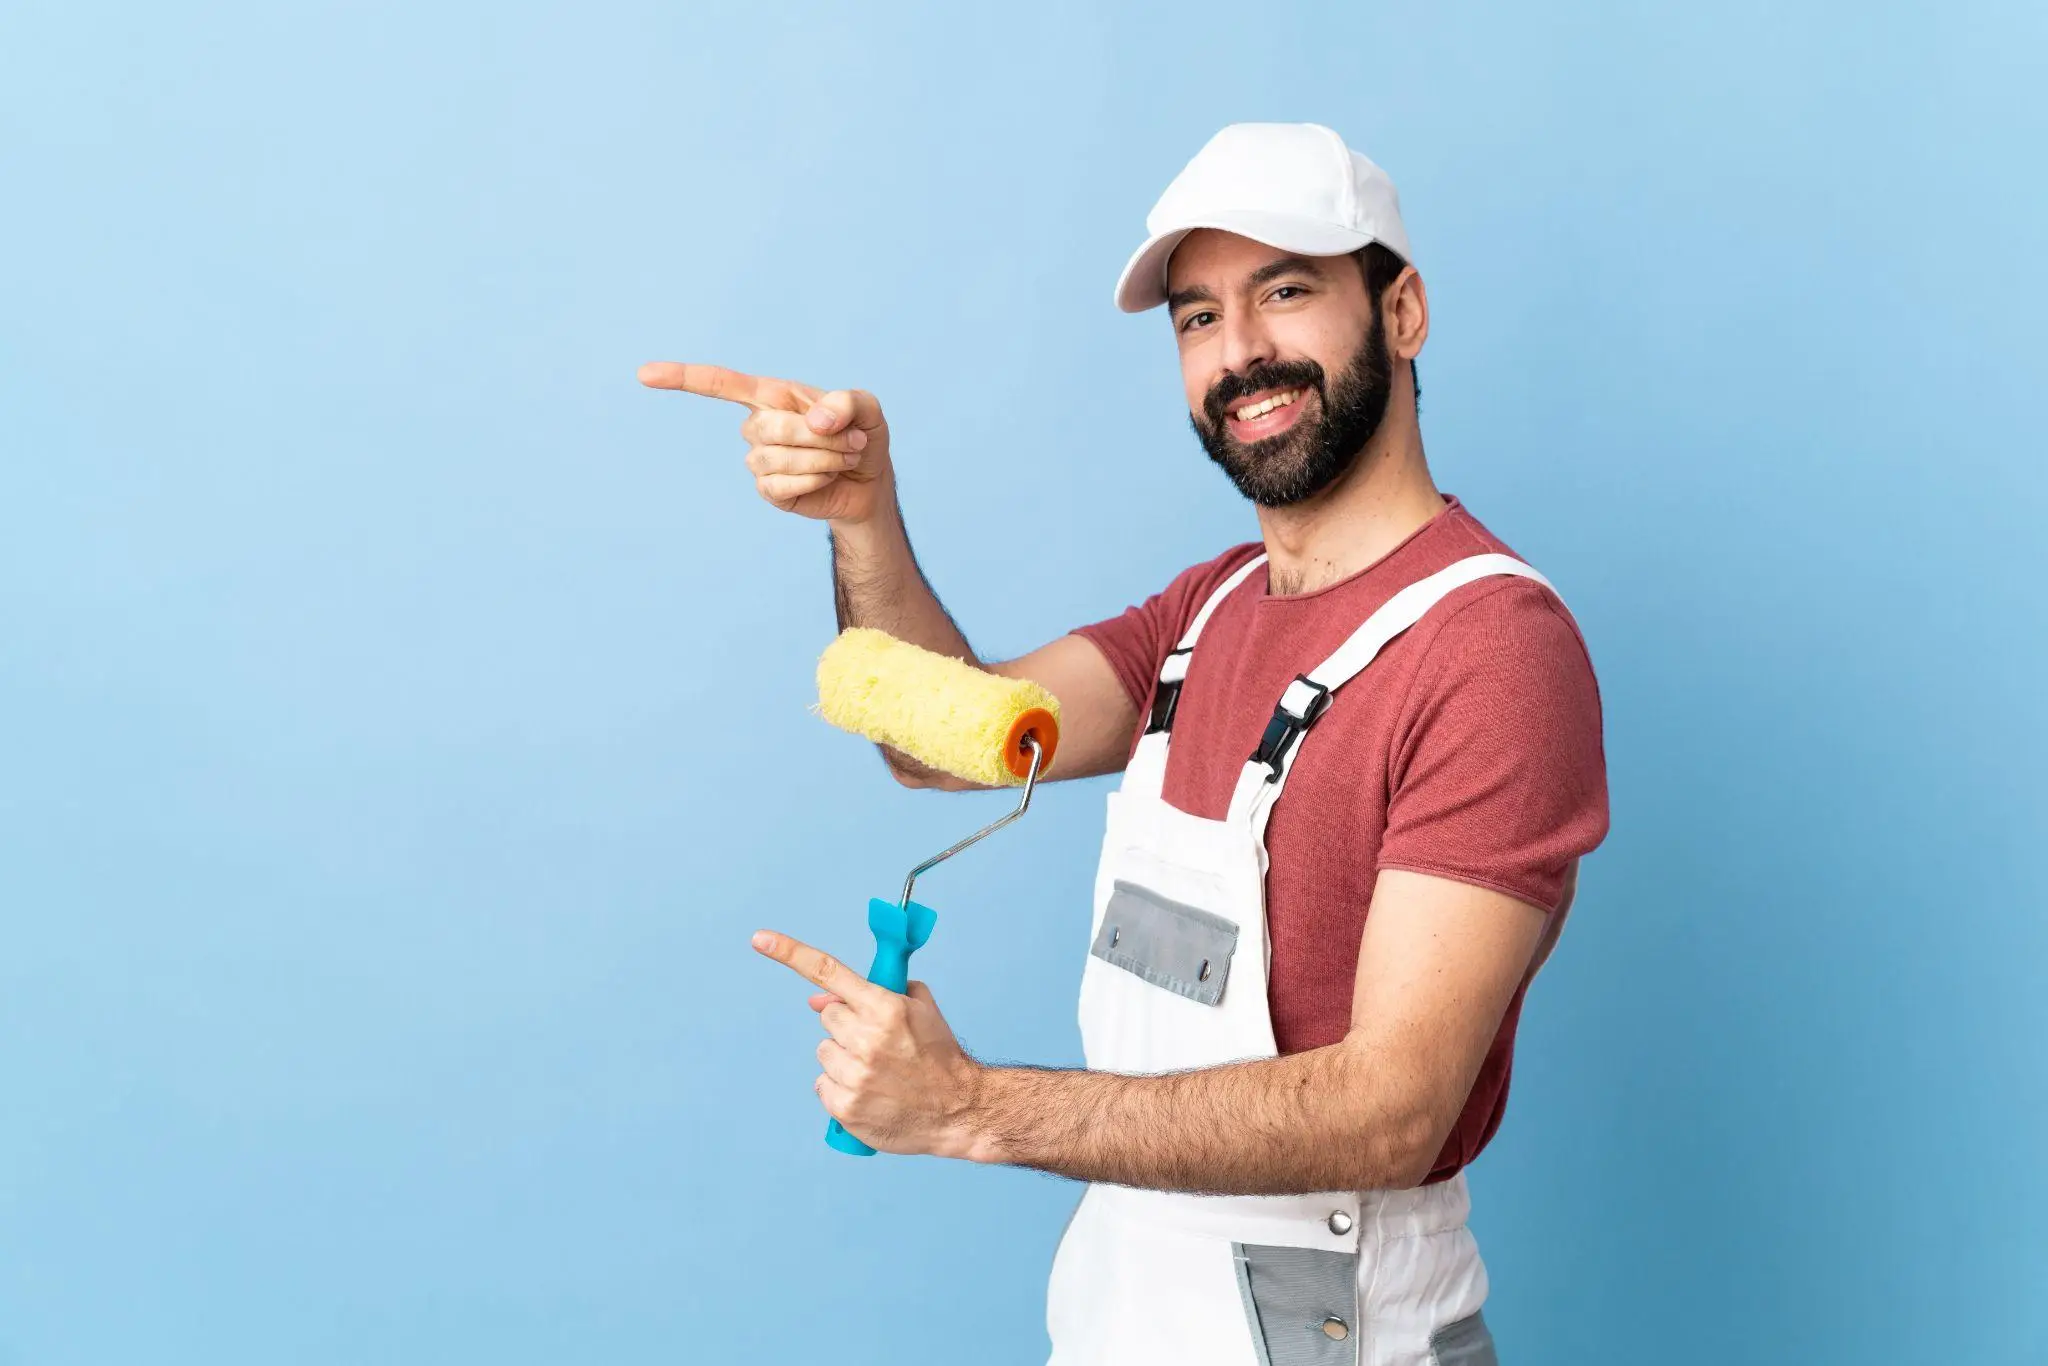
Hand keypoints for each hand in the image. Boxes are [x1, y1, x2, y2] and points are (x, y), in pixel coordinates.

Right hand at [637, 363, 893, 525]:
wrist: (867, 482)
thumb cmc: (861, 435)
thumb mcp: (867, 409)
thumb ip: (848, 403)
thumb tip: (815, 421)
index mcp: (771, 395)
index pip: (720, 383)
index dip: (682, 377)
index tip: (644, 374)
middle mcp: (758, 425)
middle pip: (767, 427)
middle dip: (818, 437)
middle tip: (851, 441)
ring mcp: (759, 460)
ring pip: (775, 459)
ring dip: (821, 459)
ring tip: (843, 457)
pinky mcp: (769, 490)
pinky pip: (781, 486)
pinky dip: (814, 481)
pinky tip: (827, 478)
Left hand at [751, 929, 982, 1157]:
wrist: (960, 1109)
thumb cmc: (940, 1058)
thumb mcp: (920, 1010)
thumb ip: (875, 992)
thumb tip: (819, 996)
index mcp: (885, 1007)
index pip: (830, 972)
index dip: (790, 952)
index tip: (760, 938)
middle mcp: (866, 1038)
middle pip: (828, 1015)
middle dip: (847, 1024)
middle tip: (877, 1042)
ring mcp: (854, 1074)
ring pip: (823, 1051)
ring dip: (843, 1058)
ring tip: (877, 1071)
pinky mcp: (845, 1107)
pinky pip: (822, 1085)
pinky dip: (840, 1088)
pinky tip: (869, 1093)